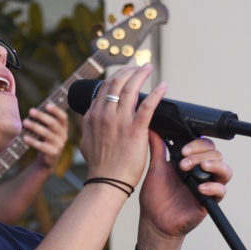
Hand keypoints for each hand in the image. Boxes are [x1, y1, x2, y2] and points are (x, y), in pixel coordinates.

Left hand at [23, 103, 68, 169]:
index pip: (63, 117)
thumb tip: (33, 111)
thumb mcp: (49, 131)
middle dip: (41, 116)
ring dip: (35, 127)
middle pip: (53, 124)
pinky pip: (42, 146)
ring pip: (47, 134)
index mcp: (63, 128)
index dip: (56, 111)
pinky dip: (32, 141)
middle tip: (30, 111)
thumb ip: (45, 122)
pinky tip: (25, 137)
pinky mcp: (53, 154)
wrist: (47, 160)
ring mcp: (59, 145)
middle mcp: (63, 136)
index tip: (46, 105)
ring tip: (25, 122)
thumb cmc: (45, 141)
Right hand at [78, 64, 165, 189]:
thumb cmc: (100, 167)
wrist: (106, 182)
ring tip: (148, 68)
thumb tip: (94, 119)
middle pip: (116, 82)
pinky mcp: (135, 130)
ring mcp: (120, 121)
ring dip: (141, 74)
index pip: (104, 88)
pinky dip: (156, 93)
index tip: (125, 73)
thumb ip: (92, 127)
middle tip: (138, 66)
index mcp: (93, 116)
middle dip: (128, 70)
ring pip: (130, 88)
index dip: (116, 77)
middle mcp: (105, 114)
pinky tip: (163, 86)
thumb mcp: (87, 142)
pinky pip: (147, 105)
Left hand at [137, 136, 231, 242]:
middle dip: (201, 155)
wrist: (154, 221)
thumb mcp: (156, 169)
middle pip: (216, 154)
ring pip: (224, 170)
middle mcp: (202, 172)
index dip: (197, 144)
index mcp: (191, 162)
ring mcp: (207, 186)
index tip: (182, 150)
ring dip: (213, 165)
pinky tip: (201, 188)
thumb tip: (153, 129)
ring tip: (199, 168)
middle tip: (184, 163)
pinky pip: (221, 191)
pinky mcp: (210, 201)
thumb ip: (158, 149)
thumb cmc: (155, 198)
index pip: (204, 145)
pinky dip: (214, 187)